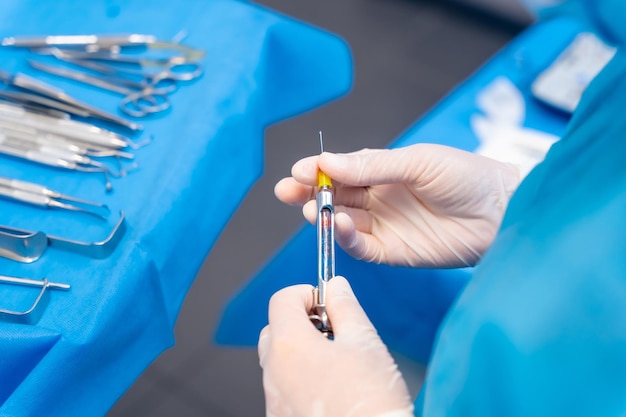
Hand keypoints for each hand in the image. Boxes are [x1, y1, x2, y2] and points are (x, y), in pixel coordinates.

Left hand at [258, 276, 413, 416]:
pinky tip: (331, 388)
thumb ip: (345, 308)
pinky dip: (300, 379)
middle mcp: (273, 372)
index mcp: (289, 345)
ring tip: (337, 362)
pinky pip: (283, 388)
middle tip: (334, 330)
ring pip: (279, 361)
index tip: (328, 303)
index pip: (282, 299)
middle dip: (301, 321)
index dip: (307, 293)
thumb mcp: (365, 342)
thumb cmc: (371, 401)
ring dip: (301, 351)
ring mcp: (274, 400)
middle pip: (275, 329)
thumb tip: (336, 287)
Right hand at [275, 144, 519, 267]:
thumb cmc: (466, 177)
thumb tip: (327, 161)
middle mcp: (379, 198)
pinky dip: (345, 237)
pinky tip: (338, 223)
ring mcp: (384, 225)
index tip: (299, 170)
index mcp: (384, 171)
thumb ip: (372, 166)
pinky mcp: (392, 252)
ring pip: (342, 221)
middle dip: (308, 192)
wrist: (501, 212)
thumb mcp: (417, 162)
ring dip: (322, 215)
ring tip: (310, 207)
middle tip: (286, 190)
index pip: (342, 170)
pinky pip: (361, 246)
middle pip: (335, 196)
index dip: (318, 169)